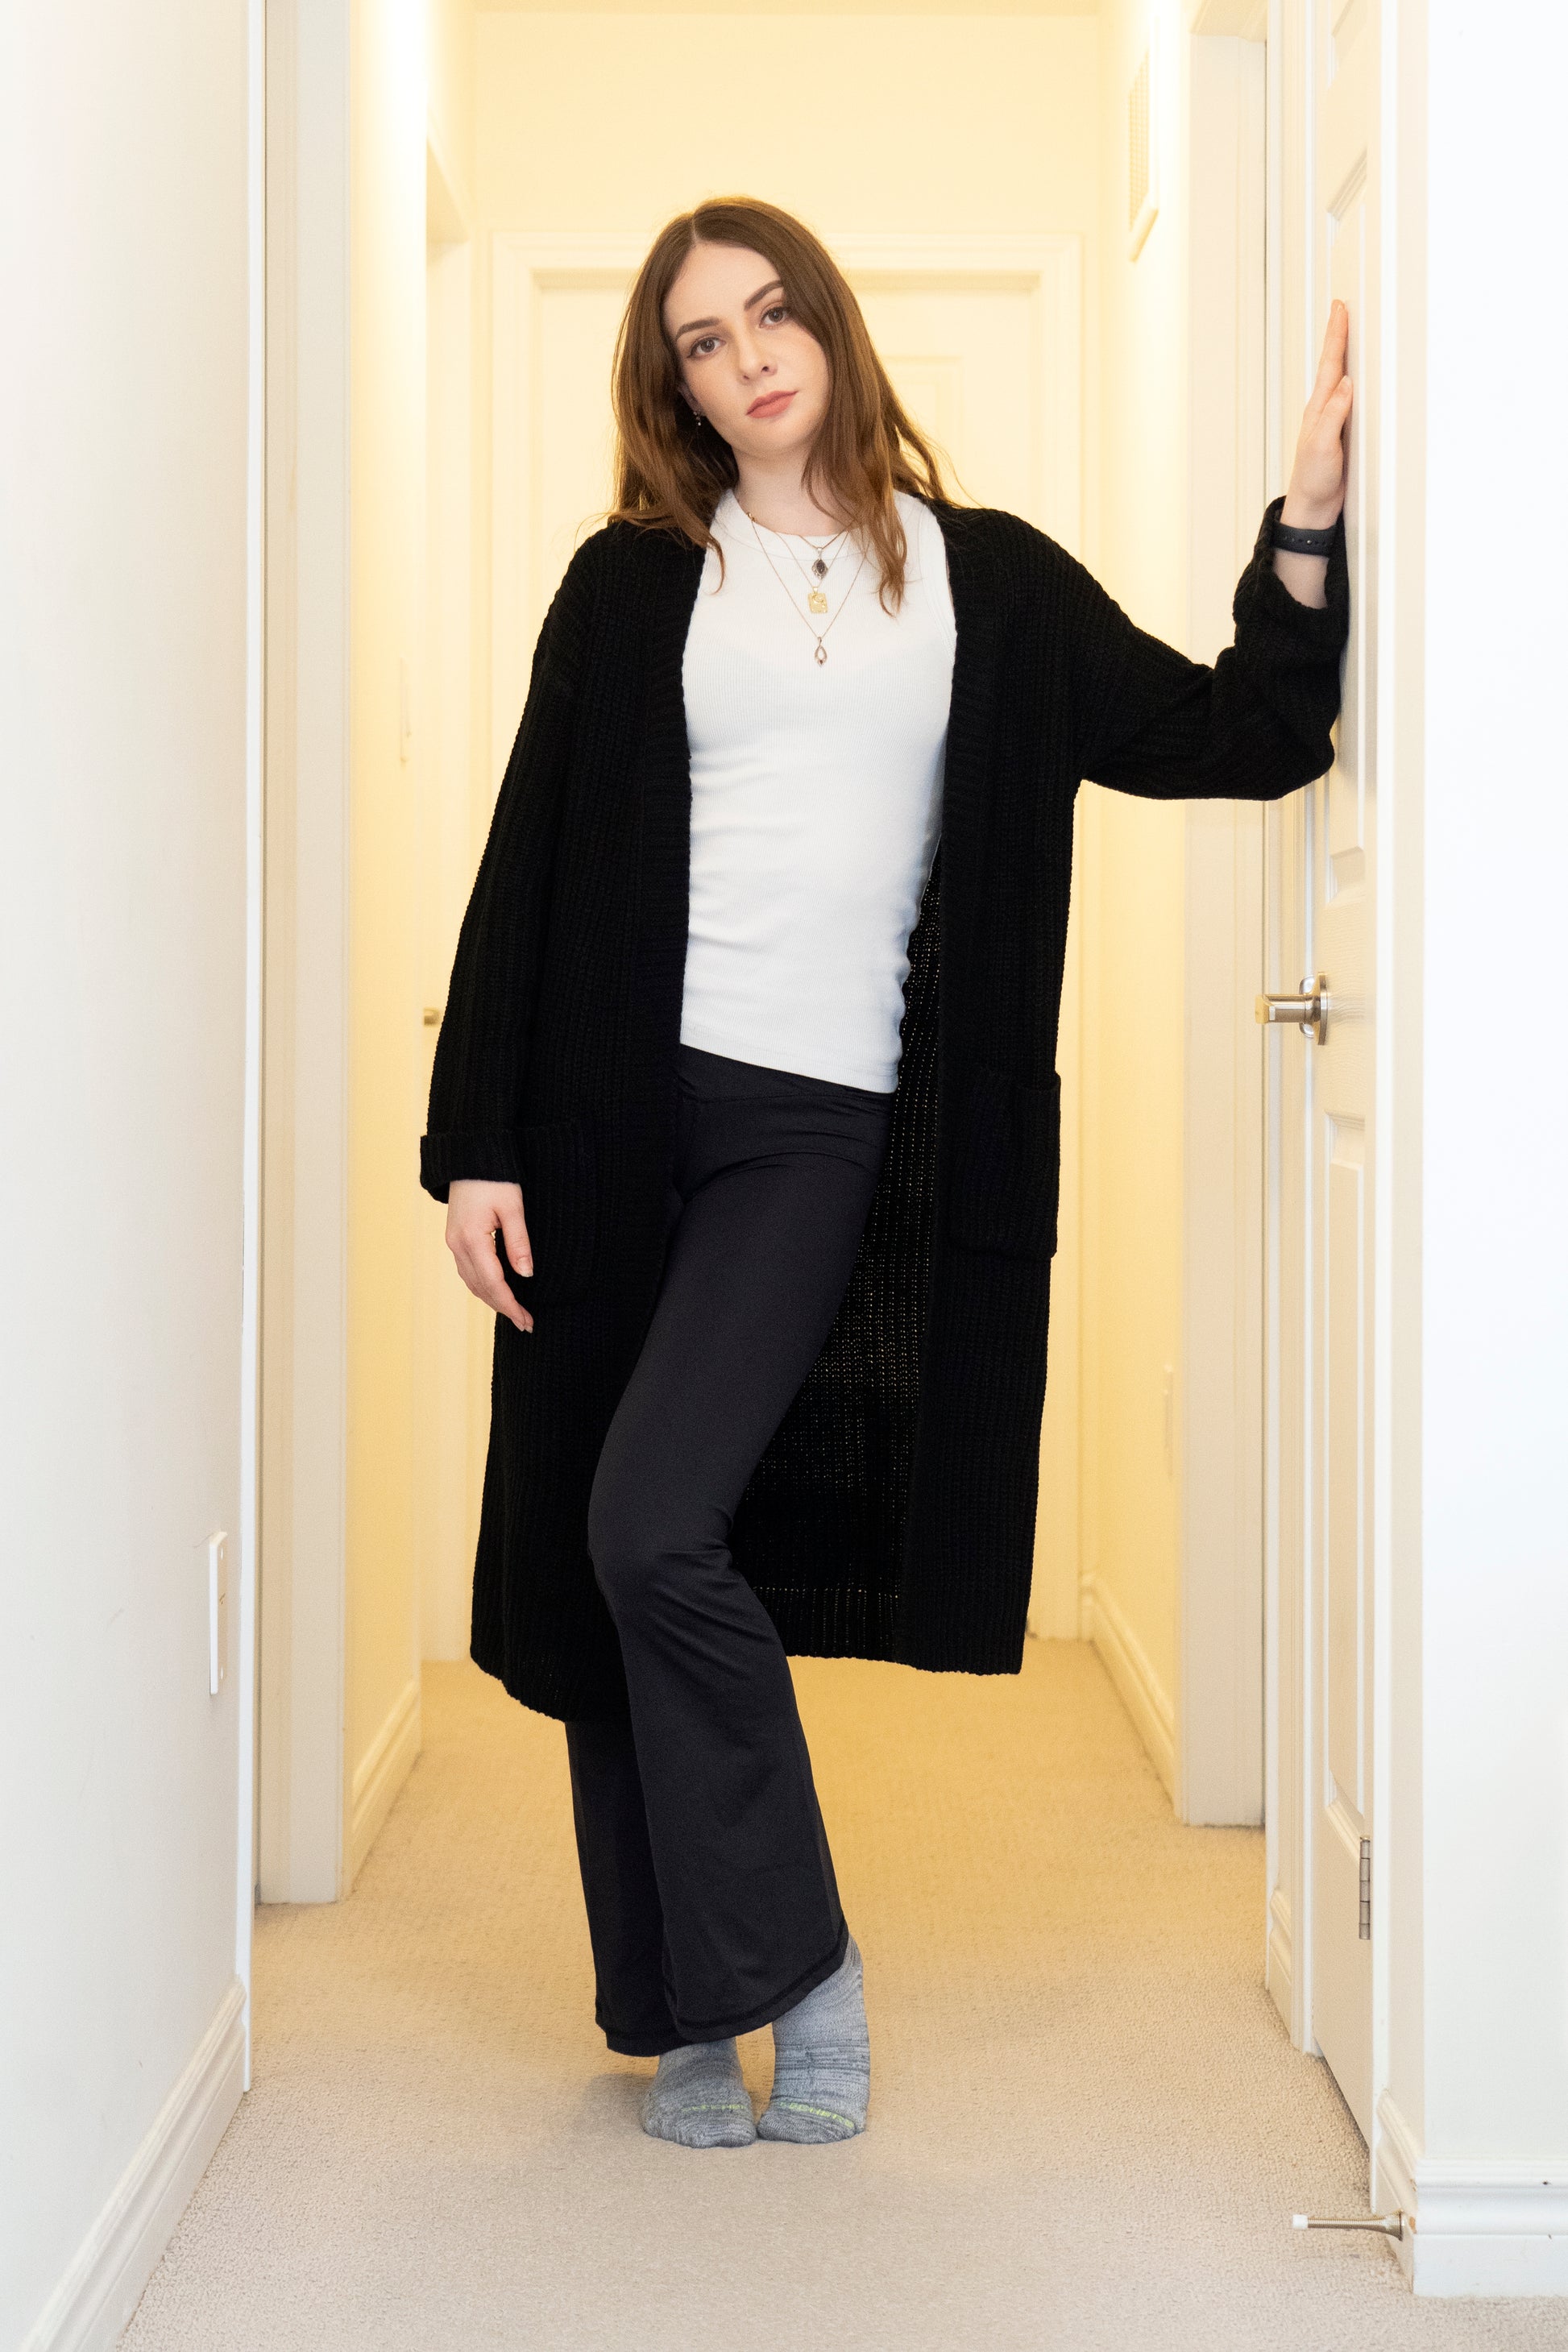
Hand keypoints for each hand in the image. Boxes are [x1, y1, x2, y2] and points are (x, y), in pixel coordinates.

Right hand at [446, 1179, 533, 1332]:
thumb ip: (519, 1242)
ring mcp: (453, 1242)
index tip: (526, 1321)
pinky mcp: (455, 1238)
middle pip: (481, 1288)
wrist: (470, 1156)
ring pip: (472, 1282)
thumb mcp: (513, 1207)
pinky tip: (497, 1291)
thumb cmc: (495, 1177)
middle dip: (503, 1308)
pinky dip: (483, 1286)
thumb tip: (526, 1275)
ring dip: (492, 1300)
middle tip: (526, 1323)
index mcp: (471, 1238)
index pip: (493, 1283)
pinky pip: (468, 1271)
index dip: (510, 1305)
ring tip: (515, 1312)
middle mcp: (457, 1245)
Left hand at [1283, 299, 1353, 529]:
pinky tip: (1356, 375)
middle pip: (1332, 364)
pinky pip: (1349, 397)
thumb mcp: (1323, 446)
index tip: (1339, 308)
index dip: (1335, 336)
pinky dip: (1354, 379)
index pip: (1330, 364)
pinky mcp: (1341, 432)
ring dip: (1343, 353)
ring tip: (1347, 330)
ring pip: (1339, 378)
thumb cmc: (1314, 480)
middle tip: (1341, 307)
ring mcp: (1332, 420)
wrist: (1313, 507)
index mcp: (1319, 409)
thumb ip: (1334, 414)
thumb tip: (1346, 382)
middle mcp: (1324, 409)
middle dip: (1338, 335)